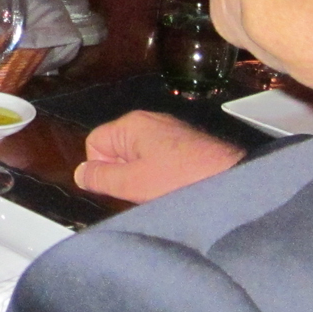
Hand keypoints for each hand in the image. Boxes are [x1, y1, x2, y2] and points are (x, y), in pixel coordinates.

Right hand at [74, 111, 241, 202]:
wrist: (232, 179)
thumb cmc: (181, 179)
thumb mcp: (132, 183)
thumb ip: (100, 178)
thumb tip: (80, 173)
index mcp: (131, 124)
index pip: (94, 144)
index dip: (102, 169)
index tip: (121, 185)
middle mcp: (149, 121)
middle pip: (116, 150)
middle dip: (124, 173)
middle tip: (142, 190)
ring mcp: (169, 131)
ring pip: (138, 157)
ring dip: (143, 176)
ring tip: (162, 189)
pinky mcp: (186, 143)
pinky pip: (158, 159)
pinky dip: (162, 174)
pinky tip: (176, 186)